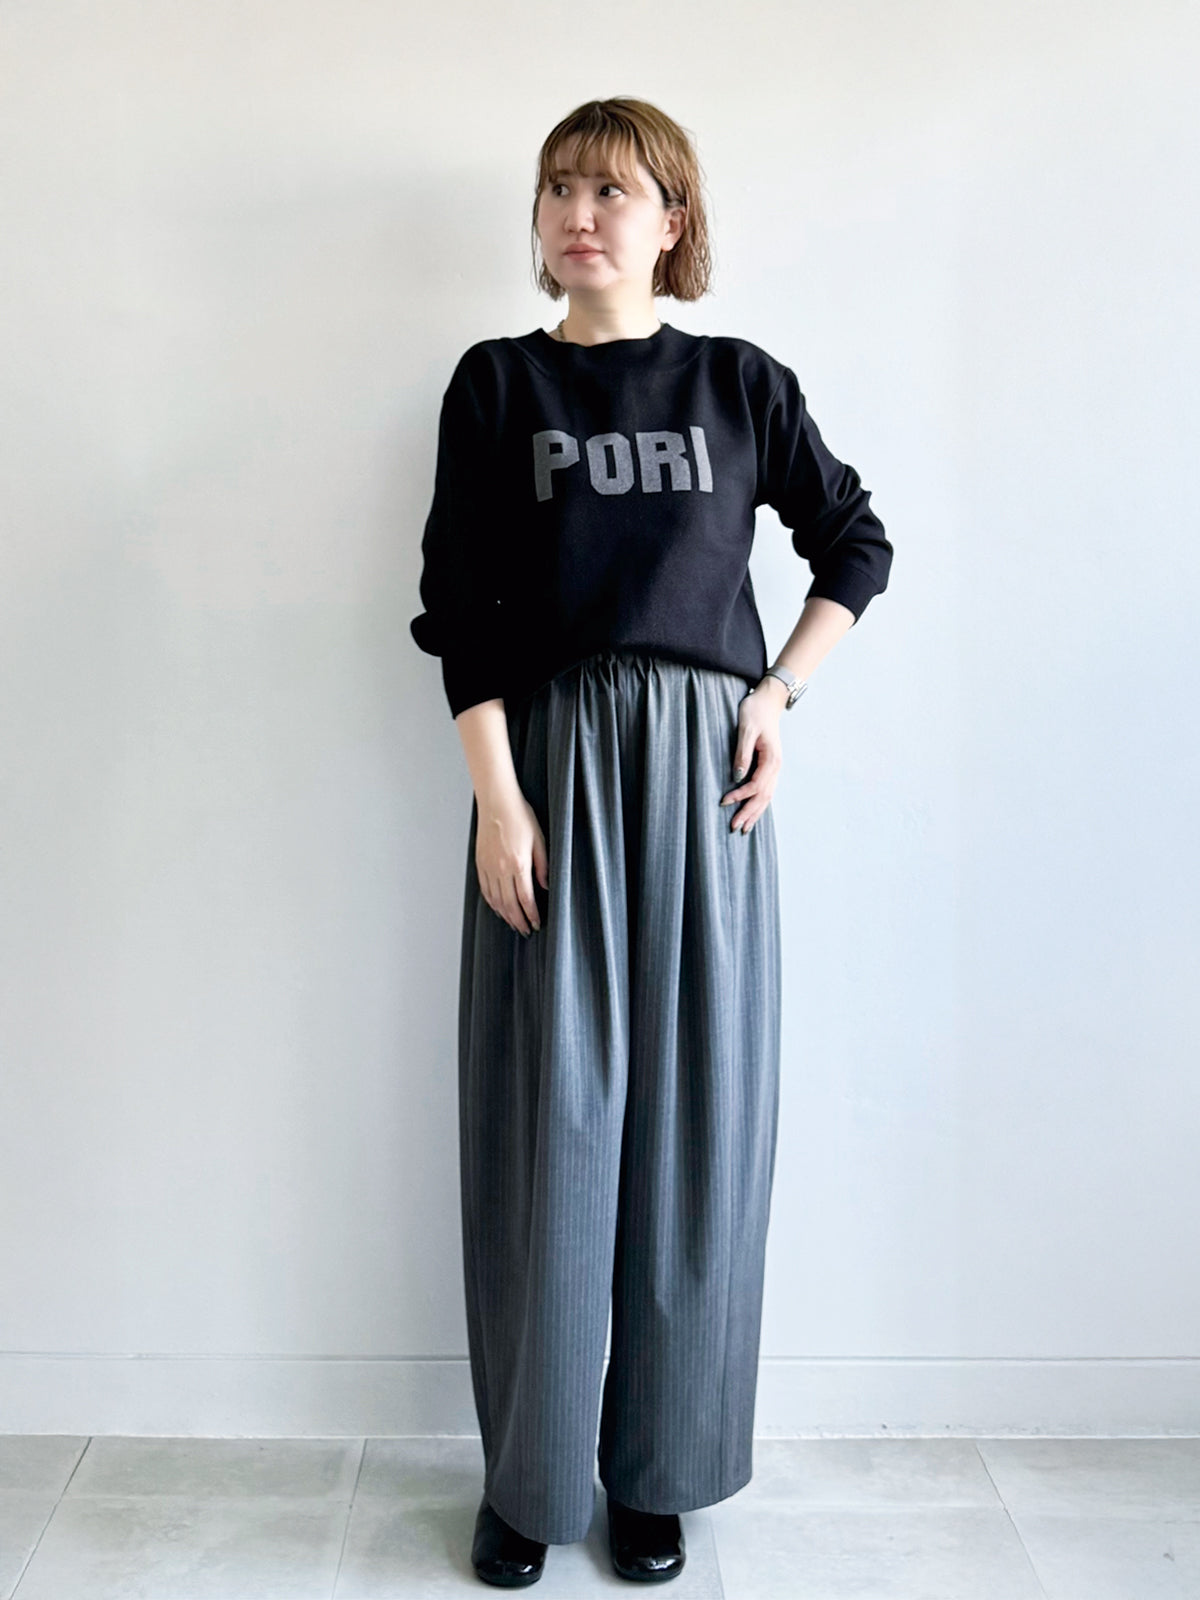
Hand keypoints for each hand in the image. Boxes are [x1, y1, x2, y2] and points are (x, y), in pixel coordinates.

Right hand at [475, 789, 548, 935]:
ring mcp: (488, 867)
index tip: (537, 924)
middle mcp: (501, 869)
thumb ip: (543, 866)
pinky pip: (485, 889)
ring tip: (513, 924)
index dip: (532, 915)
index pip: (526, 899)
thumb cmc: (520, 816)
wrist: (497, 802)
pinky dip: (492, 903)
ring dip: (505, 915)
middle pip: (510, 905)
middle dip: (518, 921)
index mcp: (518, 864)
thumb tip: (545, 887)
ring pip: (496, 900)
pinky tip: (498, 908)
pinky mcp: (480, 863)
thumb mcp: (540, 840)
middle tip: (525, 931)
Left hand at [720, 678, 784, 831]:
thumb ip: (742, 753)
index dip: (740, 796)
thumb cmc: (755, 712)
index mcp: (772, 759)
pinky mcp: (770, 766)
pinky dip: (759, 803)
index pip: (756, 785)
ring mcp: (775, 767)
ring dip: (755, 812)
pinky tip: (753, 812)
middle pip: (763, 796)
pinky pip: (766, 790)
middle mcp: (776, 766)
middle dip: (749, 813)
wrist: (768, 700)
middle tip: (735, 827)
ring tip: (744, 828)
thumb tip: (737, 776)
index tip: (724, 801)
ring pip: (767, 796)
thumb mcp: (746, 729)